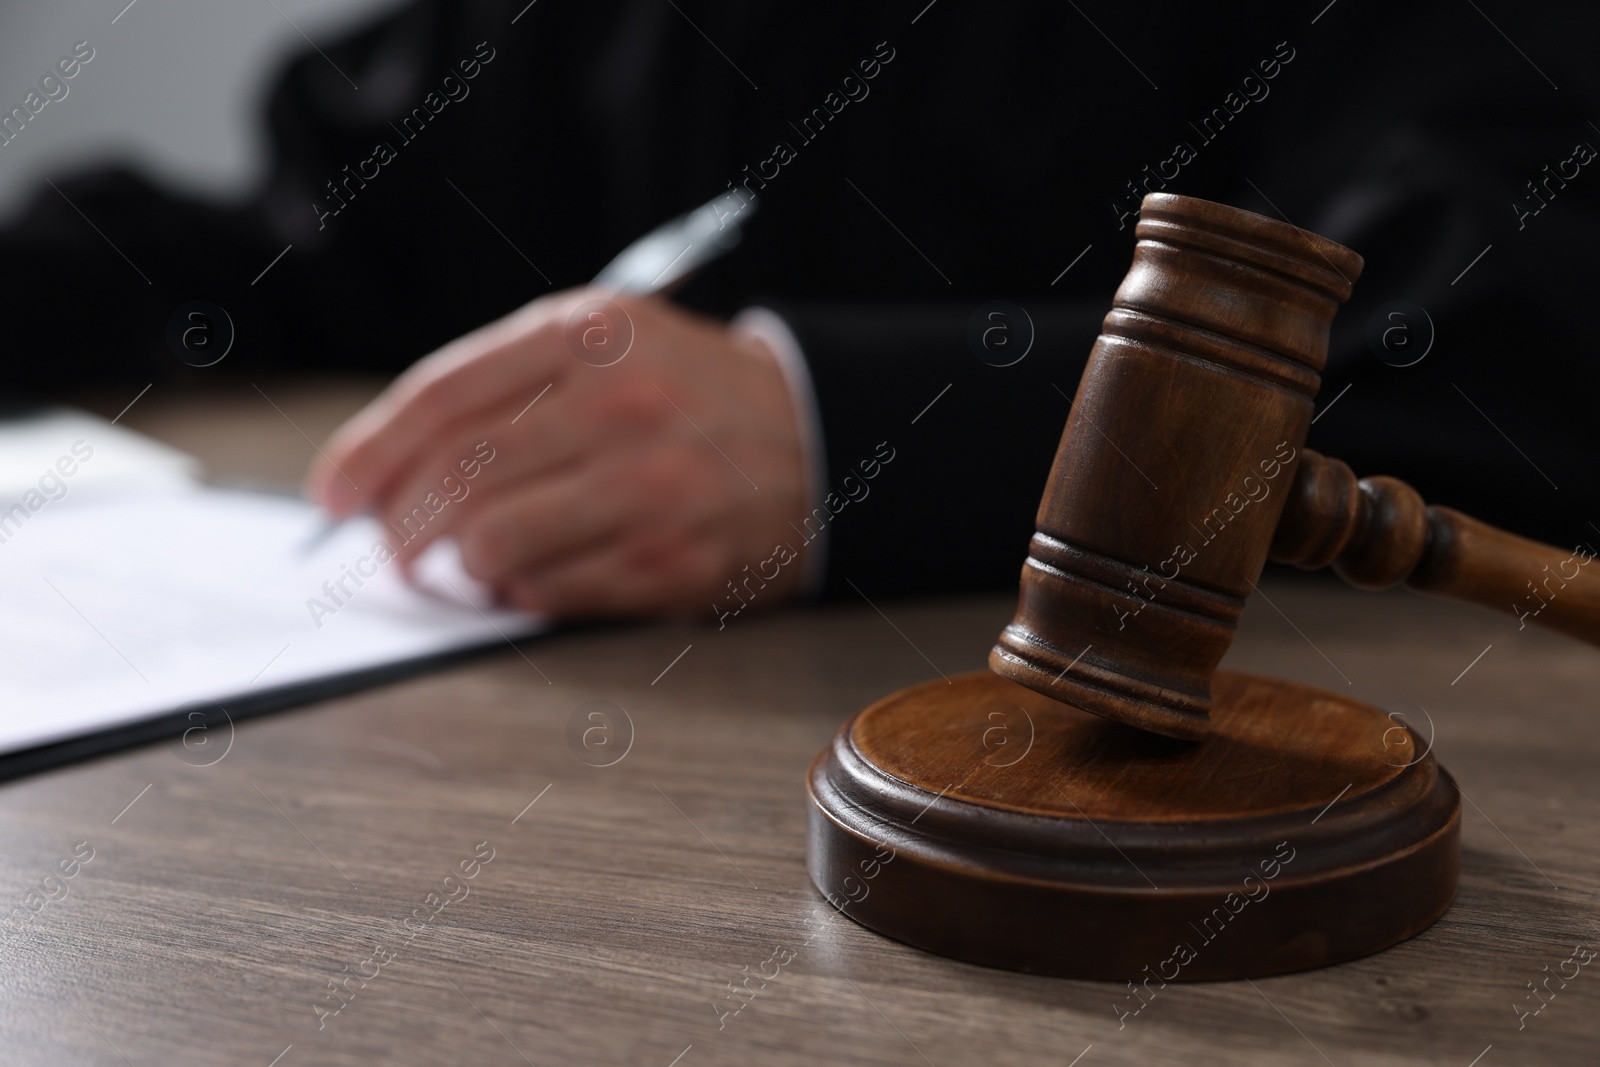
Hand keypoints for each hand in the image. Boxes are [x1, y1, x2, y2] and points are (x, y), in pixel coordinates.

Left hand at [305, 289, 807, 617]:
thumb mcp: (602, 342)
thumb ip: (502, 383)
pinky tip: (531, 577)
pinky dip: (520, 593)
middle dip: (399, 526)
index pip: (443, 398)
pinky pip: (552, 593)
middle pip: (457, 478)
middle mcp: (621, 404)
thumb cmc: (684, 392)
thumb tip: (384, 469)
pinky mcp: (674, 561)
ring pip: (493, 545)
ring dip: (458, 567)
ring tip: (465, 564)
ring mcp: (652, 486)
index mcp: (590, 334)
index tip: (333, 495)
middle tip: (391, 548)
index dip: (370, 453)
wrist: (812, 437)